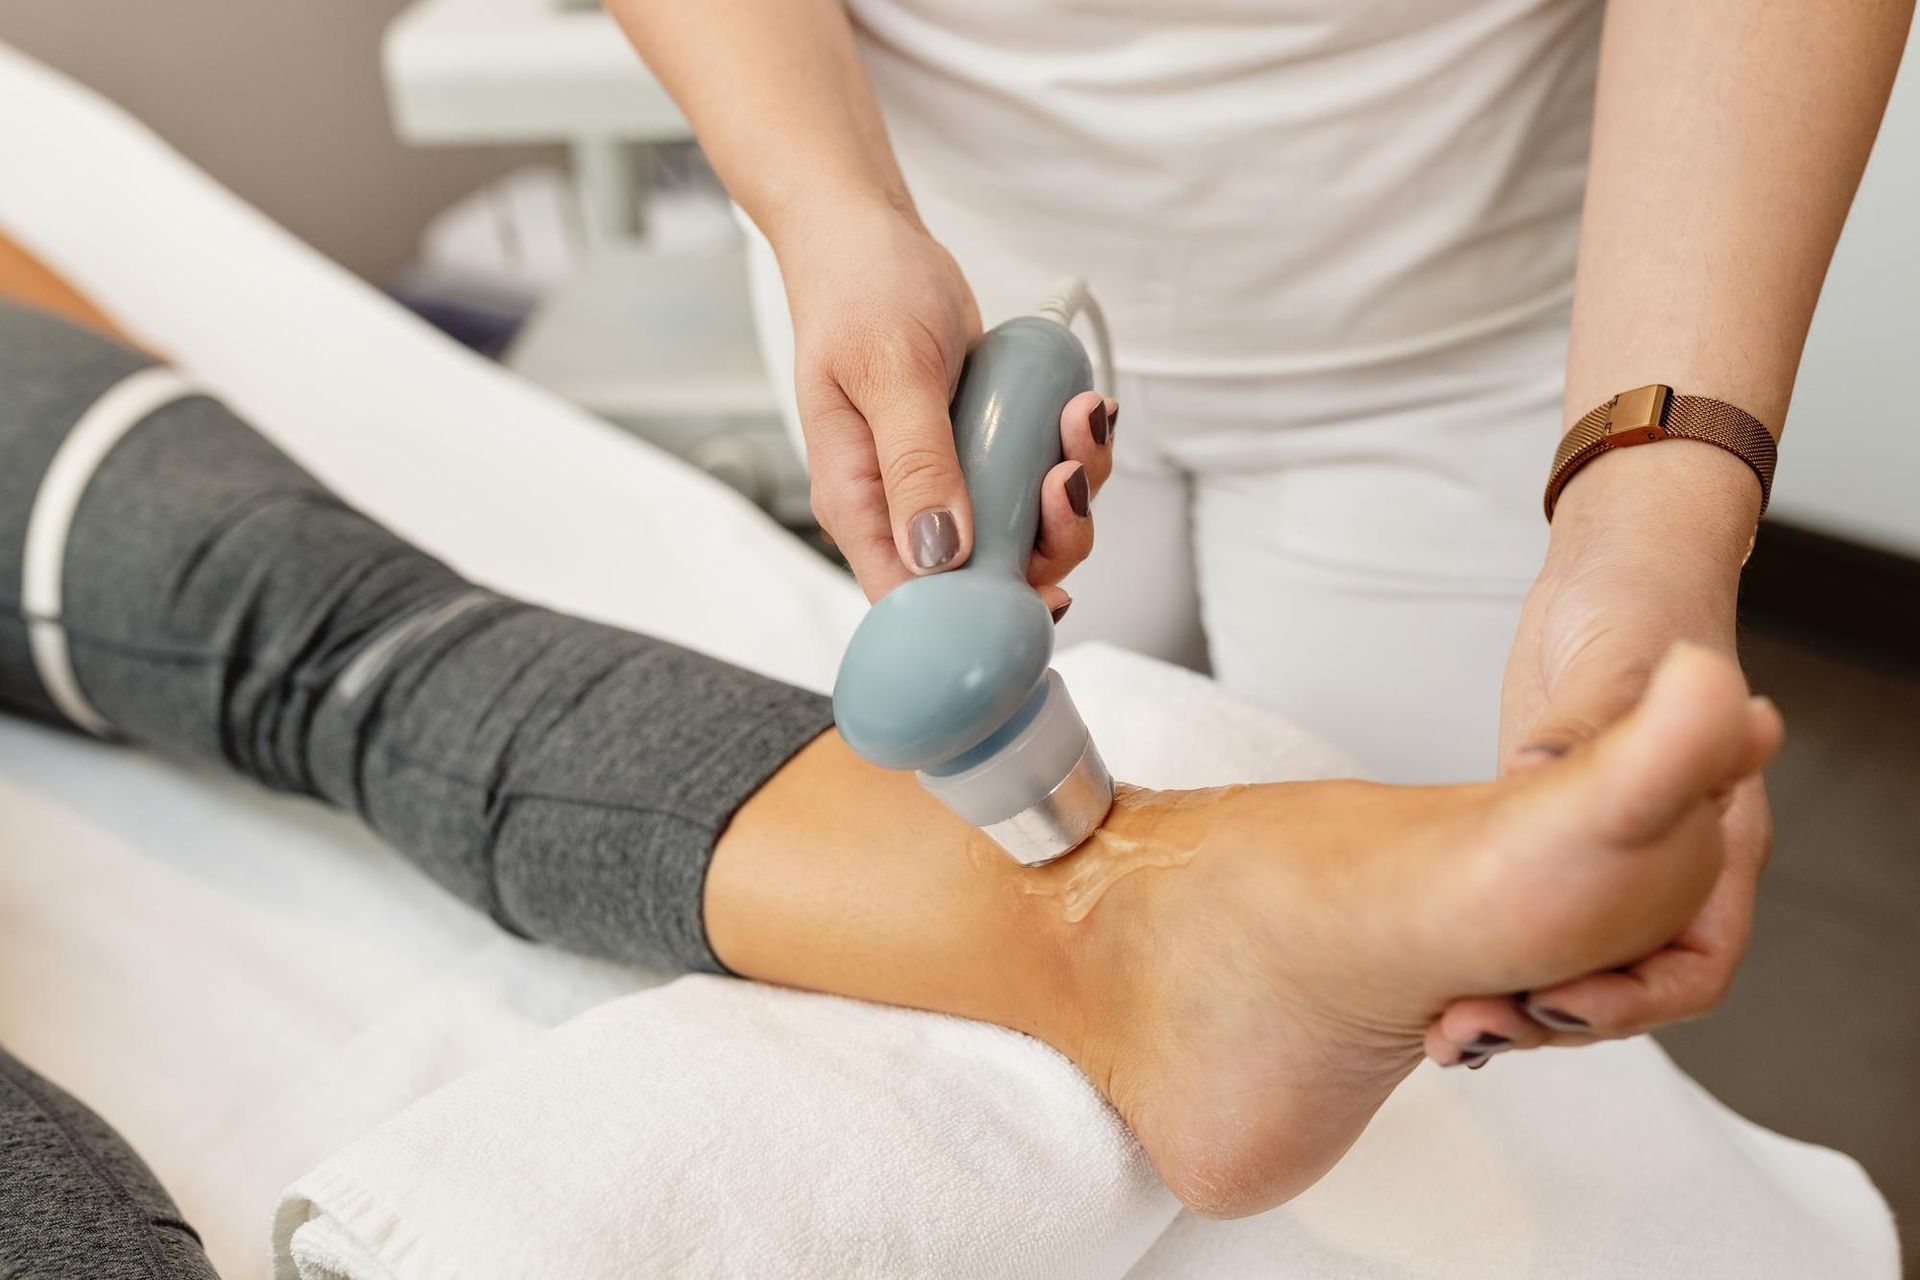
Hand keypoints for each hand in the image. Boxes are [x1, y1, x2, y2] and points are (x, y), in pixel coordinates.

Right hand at [773, 201, 1115, 603]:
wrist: (873, 240)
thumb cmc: (860, 294)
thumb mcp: (889, 372)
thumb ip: (916, 463)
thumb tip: (942, 554)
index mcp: (861, 505)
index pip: (912, 603)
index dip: (979, 619)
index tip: (1042, 596)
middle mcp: (906, 508)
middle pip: (988, 579)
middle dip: (1048, 540)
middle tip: (1065, 478)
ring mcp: (950, 482)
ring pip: (1027, 531)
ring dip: (1072, 488)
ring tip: (1080, 418)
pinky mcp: (985, 454)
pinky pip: (1040, 481)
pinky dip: (1073, 453)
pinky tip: (1081, 409)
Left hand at [1432, 443, 1772, 1055]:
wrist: (1608, 570)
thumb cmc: (1637, 605)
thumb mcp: (1614, 668)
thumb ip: (1593, 735)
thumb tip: (1557, 772)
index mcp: (1711, 834)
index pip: (1692, 963)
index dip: (1630, 1002)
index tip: (1555, 1005)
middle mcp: (1668, 860)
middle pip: (1623, 985)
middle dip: (1550, 1020)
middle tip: (1466, 1031)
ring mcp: (1609, 856)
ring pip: (1571, 969)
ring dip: (1510, 1003)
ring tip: (1442, 1028)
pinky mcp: (1548, 839)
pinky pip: (1531, 933)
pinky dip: (1490, 965)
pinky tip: (1431, 989)